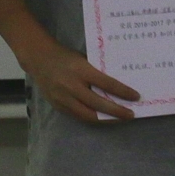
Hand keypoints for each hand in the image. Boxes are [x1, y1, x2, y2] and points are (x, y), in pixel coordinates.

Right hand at [17, 38, 139, 123]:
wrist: (38, 58)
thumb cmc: (65, 56)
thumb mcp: (83, 59)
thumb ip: (96, 72)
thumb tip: (116, 86)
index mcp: (80, 70)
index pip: (106, 84)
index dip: (123, 92)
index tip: (136, 96)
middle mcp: (71, 86)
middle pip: (98, 103)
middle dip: (117, 111)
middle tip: (131, 114)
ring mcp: (63, 98)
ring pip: (88, 115)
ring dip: (106, 119)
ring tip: (119, 119)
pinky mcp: (58, 106)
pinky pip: (78, 116)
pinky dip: (92, 118)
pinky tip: (102, 118)